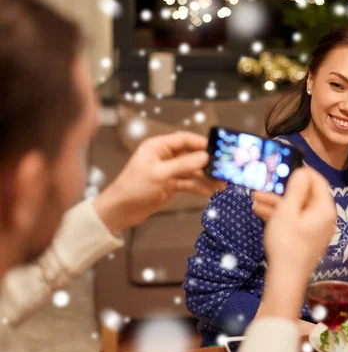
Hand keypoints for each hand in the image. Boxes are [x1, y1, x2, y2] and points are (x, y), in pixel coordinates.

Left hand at [93, 132, 224, 233]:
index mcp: (158, 147)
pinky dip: (198, 187)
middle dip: (207, 162)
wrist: (119, 211)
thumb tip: (205, 156)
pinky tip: (210, 192)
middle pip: (191, 155)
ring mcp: (168, 171)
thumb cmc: (134, 188)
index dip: (201, 143)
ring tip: (221, 184)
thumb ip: (183, 165)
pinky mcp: (169, 185)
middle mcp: (164, 156)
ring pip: (192, 170)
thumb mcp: (159, 175)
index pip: (184, 139)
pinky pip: (188, 183)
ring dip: (206, 177)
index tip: (218, 149)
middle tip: (223, 168)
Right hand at [258, 167, 335, 319]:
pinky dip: (279, 215)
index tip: (283, 167)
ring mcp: (315, 230)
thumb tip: (303, 170)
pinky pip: (294, 221)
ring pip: (297, 209)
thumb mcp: (288, 211)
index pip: (318, 181)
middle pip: (306, 195)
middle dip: (283, 189)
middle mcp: (324, 218)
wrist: (285, 280)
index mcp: (324, 209)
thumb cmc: (286, 243)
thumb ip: (296, 188)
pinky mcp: (306, 239)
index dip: (302, 172)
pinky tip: (259, 212)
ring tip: (254, 198)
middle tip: (264, 183)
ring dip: (277, 202)